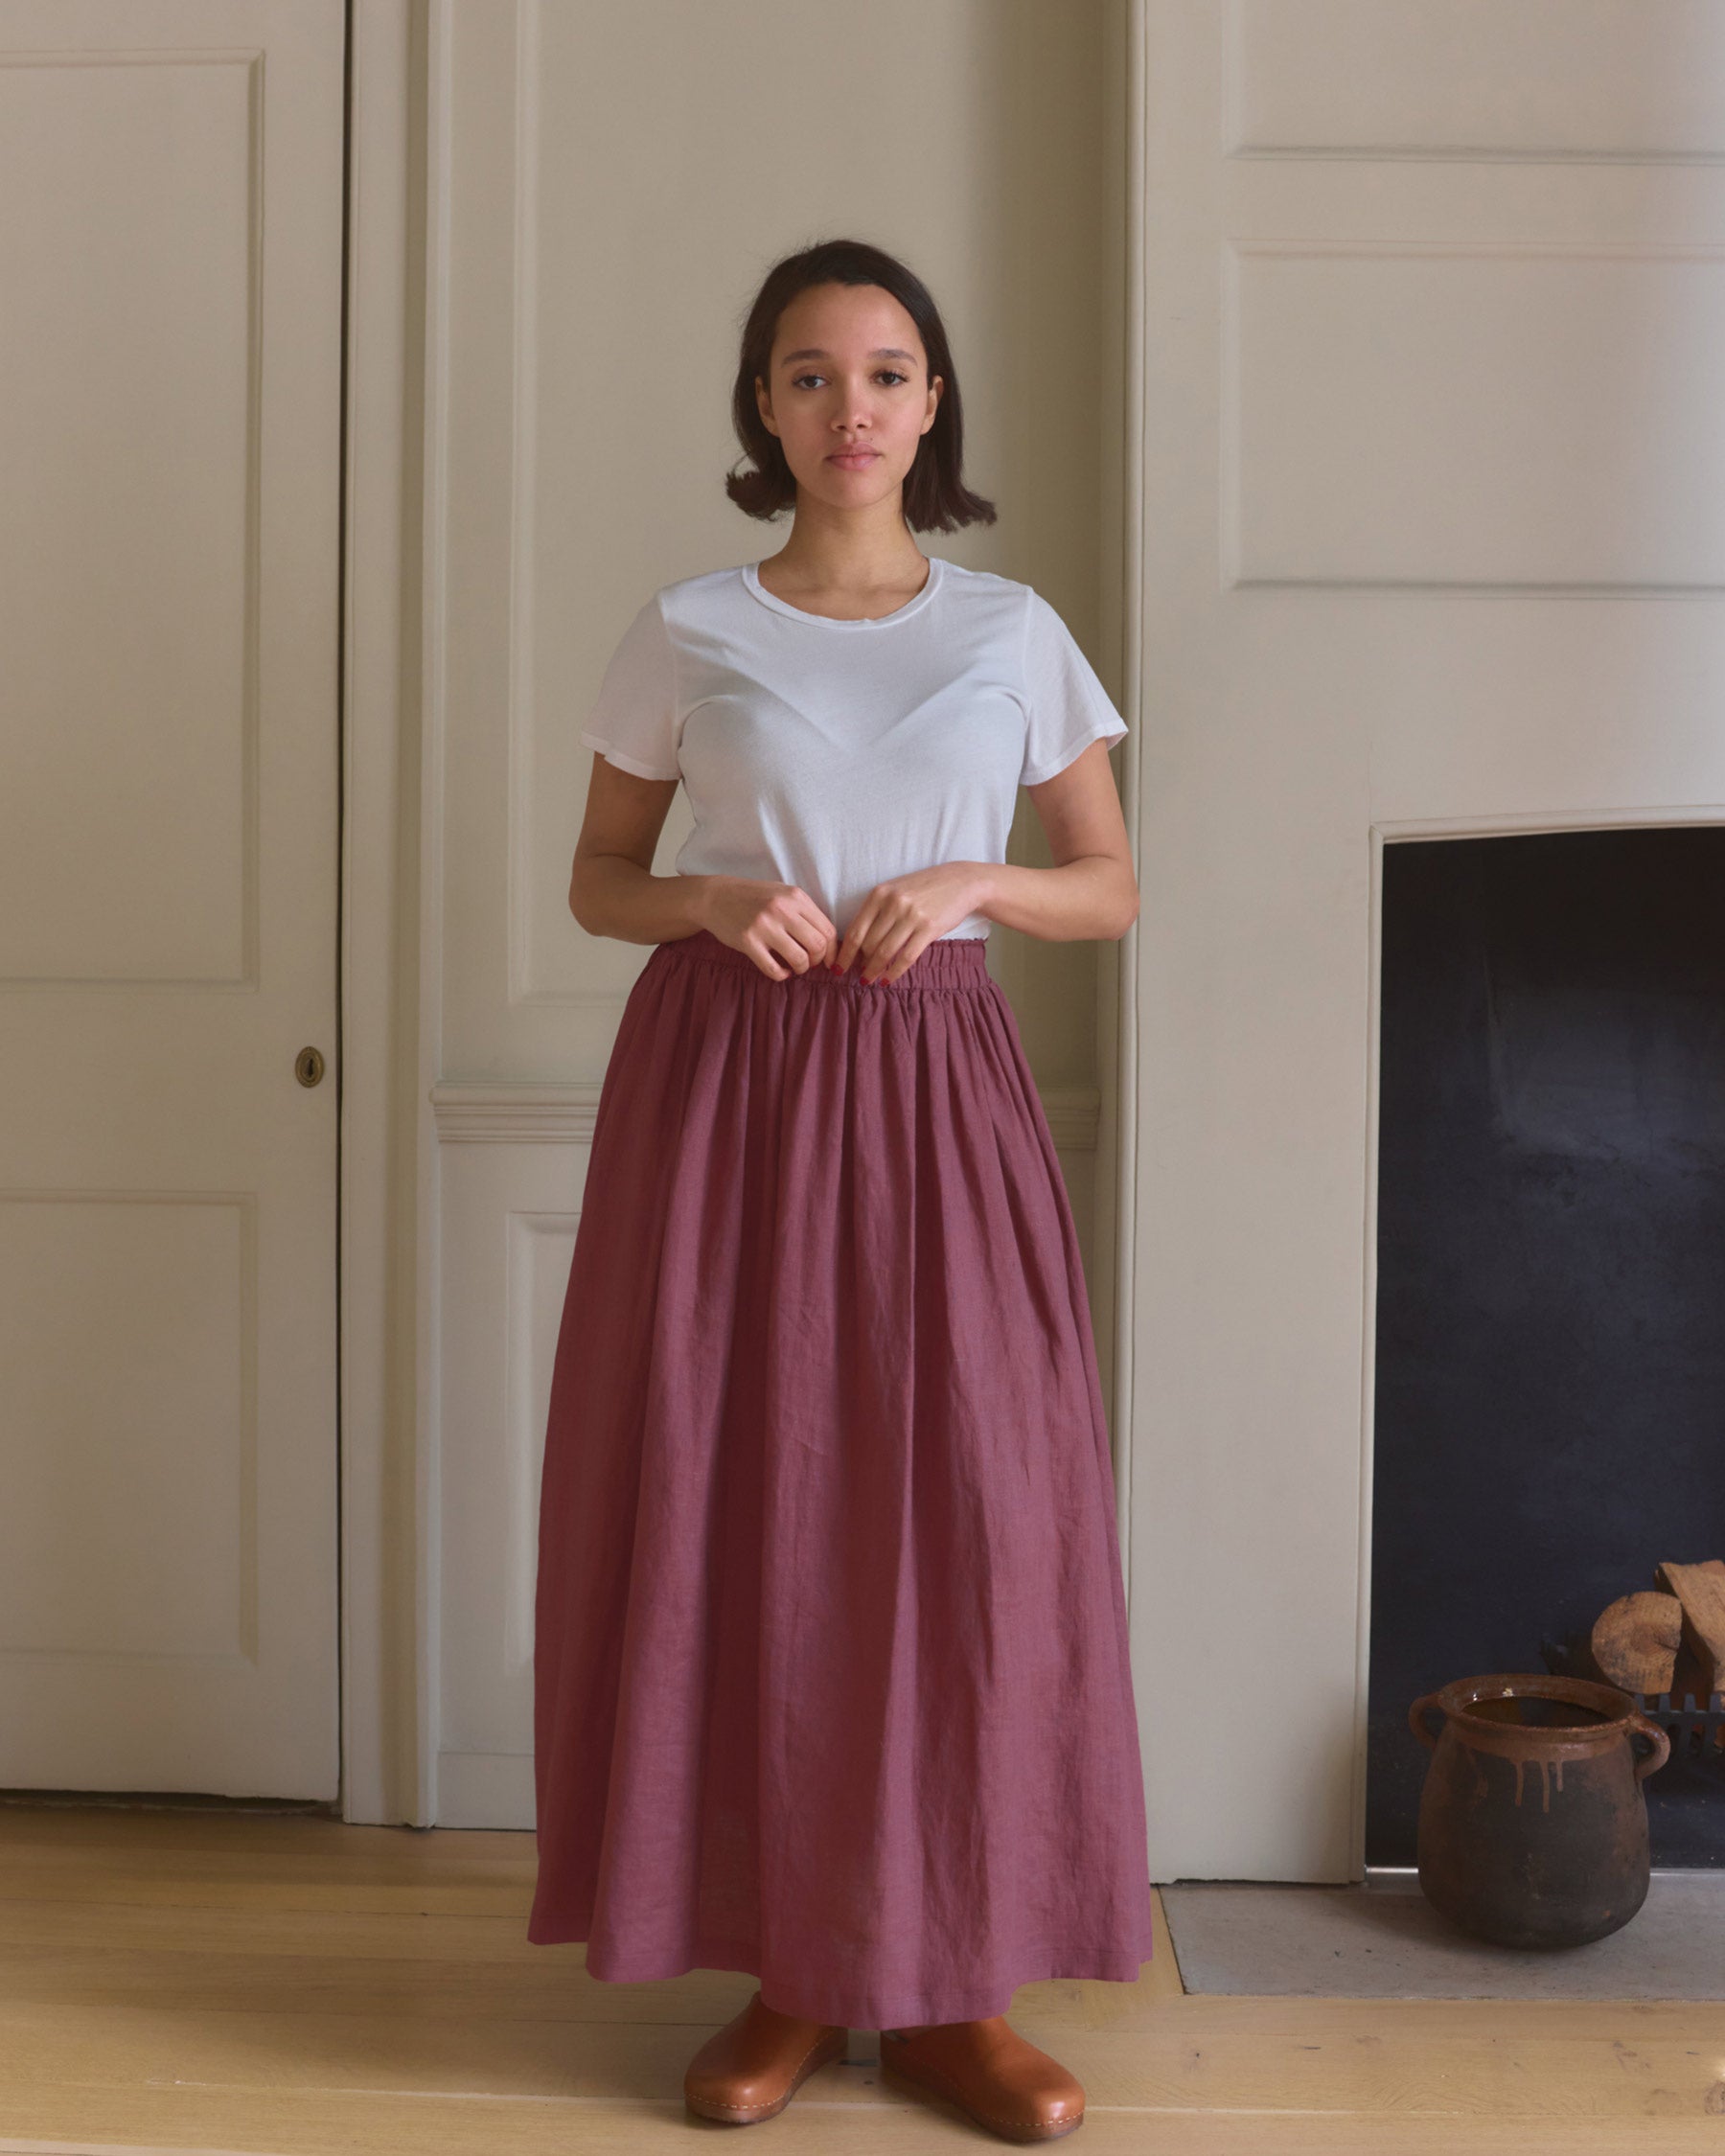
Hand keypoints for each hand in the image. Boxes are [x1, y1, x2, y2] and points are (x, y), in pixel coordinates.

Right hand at [698, 877, 838, 979]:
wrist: (715, 897)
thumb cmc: (753, 897)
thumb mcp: (782, 894)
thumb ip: (804, 912)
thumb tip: (829, 942)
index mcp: (796, 897)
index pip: (827, 930)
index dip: (832, 951)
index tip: (828, 960)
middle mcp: (782, 909)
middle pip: (818, 945)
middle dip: (818, 960)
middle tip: (808, 962)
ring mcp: (764, 926)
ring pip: (799, 959)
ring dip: (801, 968)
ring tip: (794, 967)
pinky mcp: (748, 942)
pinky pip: (773, 969)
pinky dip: (782, 975)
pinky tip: (781, 971)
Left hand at [832, 864, 991, 983]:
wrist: (960, 882)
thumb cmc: (924, 889)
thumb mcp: (895, 891)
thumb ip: (876, 911)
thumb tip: (857, 944)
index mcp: (879, 894)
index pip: (855, 930)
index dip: (844, 954)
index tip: (837, 968)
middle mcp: (893, 904)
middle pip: (868, 944)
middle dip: (860, 964)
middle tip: (857, 975)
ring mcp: (911, 916)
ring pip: (885, 952)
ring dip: (874, 971)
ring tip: (869, 981)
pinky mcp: (929, 928)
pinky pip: (906, 957)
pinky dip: (894, 972)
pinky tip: (888, 980)